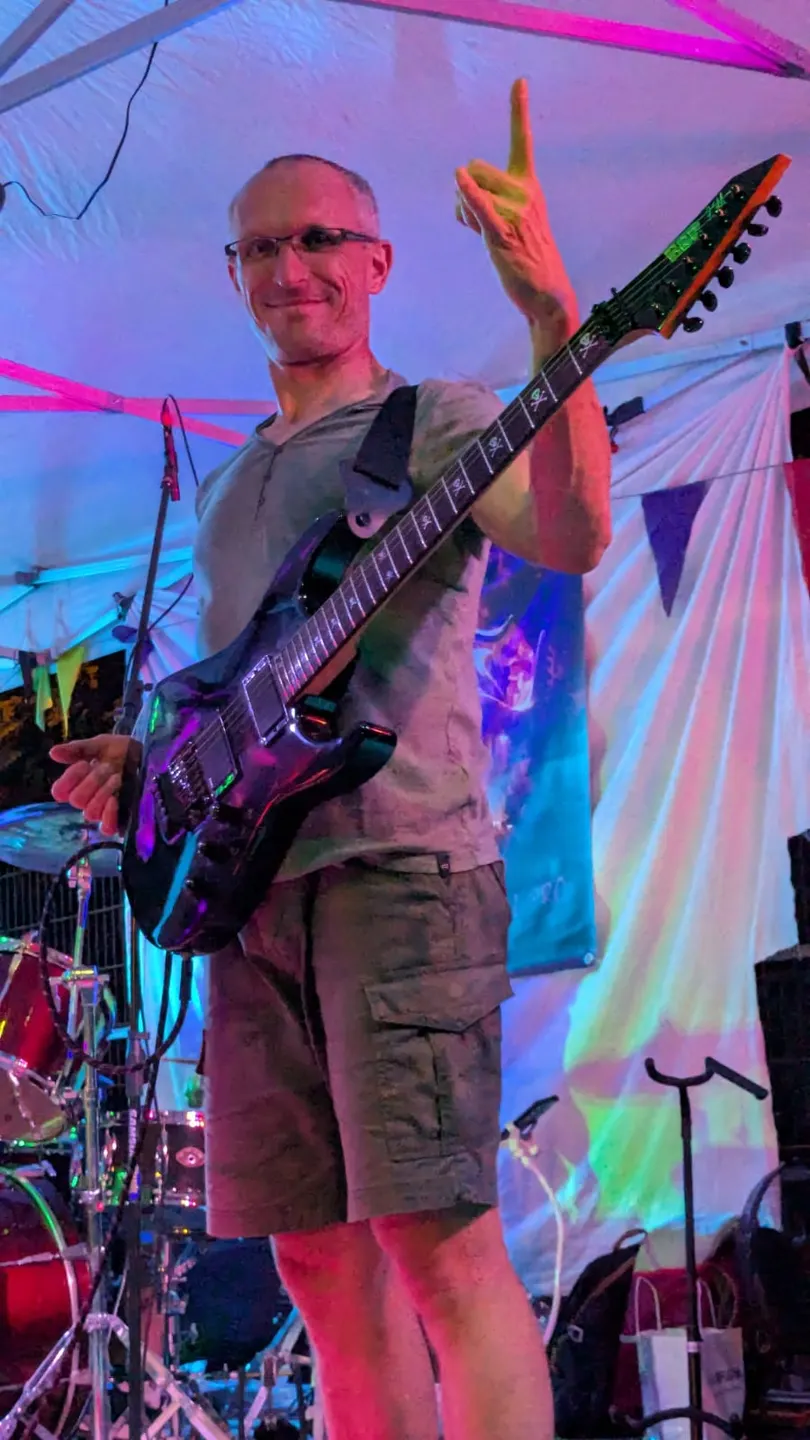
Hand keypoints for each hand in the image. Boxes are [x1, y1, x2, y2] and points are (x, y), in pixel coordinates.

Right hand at [50, 734, 140, 836]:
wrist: (146, 756)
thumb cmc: (120, 751)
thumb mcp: (99, 745)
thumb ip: (77, 749)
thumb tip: (52, 753)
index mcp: (77, 783)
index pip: (59, 792)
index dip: (69, 779)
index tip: (84, 764)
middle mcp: (87, 799)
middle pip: (76, 800)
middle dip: (92, 781)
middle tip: (106, 767)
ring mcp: (102, 810)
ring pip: (90, 812)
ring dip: (103, 793)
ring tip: (117, 777)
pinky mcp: (119, 819)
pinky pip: (107, 827)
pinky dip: (108, 815)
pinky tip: (114, 800)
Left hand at [455, 78, 577, 340]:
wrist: (546, 294)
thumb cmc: (525, 257)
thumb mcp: (507, 221)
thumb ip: (483, 202)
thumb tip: (460, 189)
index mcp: (528, 185)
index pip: (523, 140)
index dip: (518, 110)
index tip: (519, 80)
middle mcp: (524, 194)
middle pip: (477, 168)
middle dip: (466, 190)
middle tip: (475, 220)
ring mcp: (515, 214)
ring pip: (471, 192)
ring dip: (462, 211)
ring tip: (479, 234)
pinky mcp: (503, 236)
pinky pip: (481, 208)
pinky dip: (468, 194)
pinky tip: (459, 179)